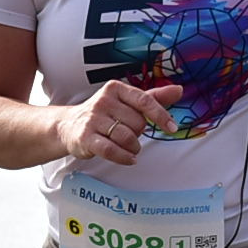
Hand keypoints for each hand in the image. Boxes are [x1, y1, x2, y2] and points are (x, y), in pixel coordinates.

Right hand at [56, 79, 183, 166]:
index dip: (160, 116)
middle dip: (139, 133)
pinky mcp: (85, 137)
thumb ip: (153, 97)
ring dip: (133, 147)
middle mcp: (103, 101)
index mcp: (115, 89)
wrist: (68, 126)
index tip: (172, 128)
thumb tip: (179, 90)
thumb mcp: (126, 102)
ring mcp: (93, 119)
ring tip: (130, 148)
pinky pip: (111, 150)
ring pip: (126, 137)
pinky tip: (129, 159)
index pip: (144, 101)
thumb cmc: (104, 114)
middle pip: (137, 122)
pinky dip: (124, 157)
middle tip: (131, 134)